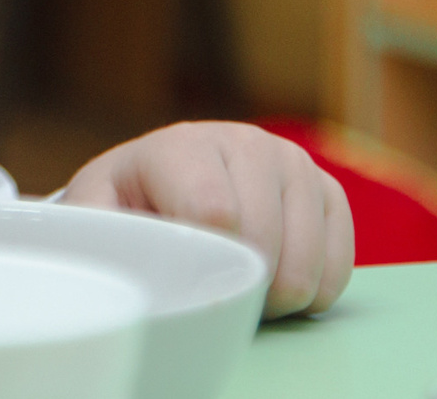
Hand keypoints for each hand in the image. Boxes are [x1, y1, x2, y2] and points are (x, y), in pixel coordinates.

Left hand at [62, 122, 353, 317]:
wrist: (166, 178)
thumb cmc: (130, 203)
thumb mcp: (96, 211)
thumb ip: (97, 232)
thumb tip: (106, 273)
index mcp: (182, 146)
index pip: (213, 212)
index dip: (204, 263)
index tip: (186, 279)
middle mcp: (244, 142)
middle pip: (263, 242)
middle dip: (237, 285)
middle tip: (210, 289)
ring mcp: (293, 163)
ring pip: (305, 260)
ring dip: (274, 295)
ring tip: (239, 284)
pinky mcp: (329, 190)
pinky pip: (340, 266)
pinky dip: (312, 292)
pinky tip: (276, 281)